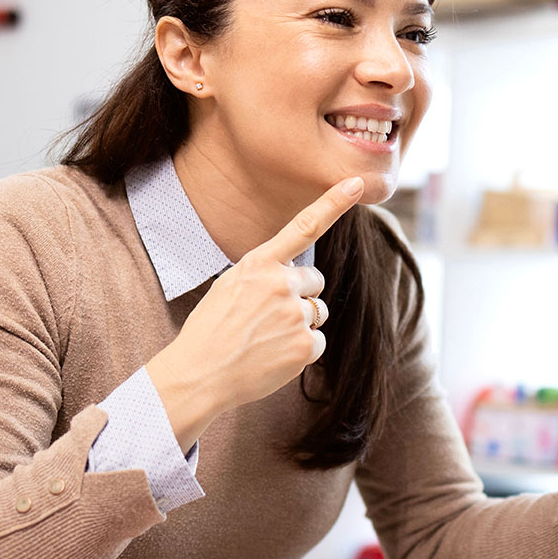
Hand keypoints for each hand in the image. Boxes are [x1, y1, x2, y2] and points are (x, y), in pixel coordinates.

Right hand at [146, 176, 363, 451]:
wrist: (199, 375)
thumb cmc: (211, 330)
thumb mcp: (230, 286)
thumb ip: (264, 273)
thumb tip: (296, 276)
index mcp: (259, 264)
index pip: (303, 227)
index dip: (333, 203)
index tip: (358, 183)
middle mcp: (281, 284)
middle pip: (315, 281)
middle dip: (299, 295)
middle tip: (268, 316)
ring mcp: (295, 315)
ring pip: (317, 312)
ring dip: (300, 323)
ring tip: (266, 337)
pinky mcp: (305, 345)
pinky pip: (319, 341)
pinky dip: (301, 350)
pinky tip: (274, 356)